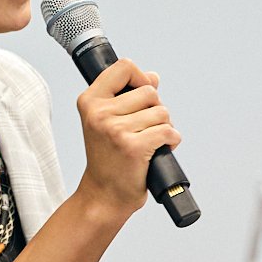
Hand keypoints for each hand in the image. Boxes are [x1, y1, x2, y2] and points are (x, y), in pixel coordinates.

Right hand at [71, 59, 181, 220]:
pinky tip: (159, 150)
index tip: (142, 95)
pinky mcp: (133, 147)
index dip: (140, 77)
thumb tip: (153, 77)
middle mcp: (99, 113)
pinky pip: (168, 131)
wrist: (103, 194)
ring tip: (148, 142)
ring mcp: (115, 130)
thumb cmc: (108, 157)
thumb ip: (126, 96)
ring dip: (164, 127)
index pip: (124, 67)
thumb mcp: (106, 121)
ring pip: (162, 112)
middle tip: (143, 129)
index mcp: (89, 101)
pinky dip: (171, 141)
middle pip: (149, 91)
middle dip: (155, 109)